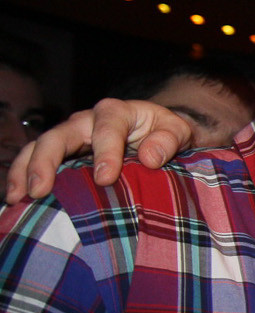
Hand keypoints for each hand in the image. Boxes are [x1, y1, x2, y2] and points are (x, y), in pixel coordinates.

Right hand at [6, 99, 191, 203]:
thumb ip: (168, 141)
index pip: (107, 128)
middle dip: (47, 161)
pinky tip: (17, 200)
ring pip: (40, 147)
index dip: (105, 152)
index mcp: (117, 112)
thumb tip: (150, 158)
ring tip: (19, 196)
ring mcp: (71, 137)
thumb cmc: (166, 135)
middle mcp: (87, 121)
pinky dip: (24, 177)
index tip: (105, 178)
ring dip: (26, 170)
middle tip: (41, 189)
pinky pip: (36, 161)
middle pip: (60, 135)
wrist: (157, 135)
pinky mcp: (62, 153)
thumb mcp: (178, 132)